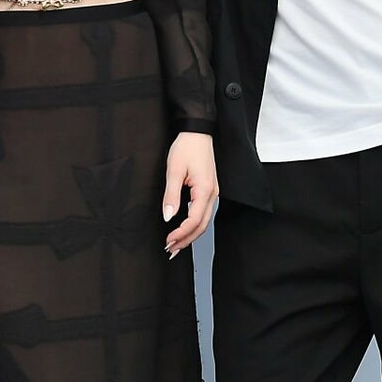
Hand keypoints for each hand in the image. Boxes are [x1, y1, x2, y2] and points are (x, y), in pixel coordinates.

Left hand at [161, 132, 216, 257]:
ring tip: (176, 244)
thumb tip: (168, 217)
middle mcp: (212, 194)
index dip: (181, 234)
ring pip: (204, 221)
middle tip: (171, 250)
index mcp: (205, 190)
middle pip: (202, 226)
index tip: (168, 241)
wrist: (197, 132)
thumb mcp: (174, 170)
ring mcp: (213, 192)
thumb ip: (171, 196)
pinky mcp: (209, 190)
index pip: (194, 220)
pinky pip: (203, 213)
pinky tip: (184, 229)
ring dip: (190, 234)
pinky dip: (194, 224)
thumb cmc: (187, 147)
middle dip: (186, 240)